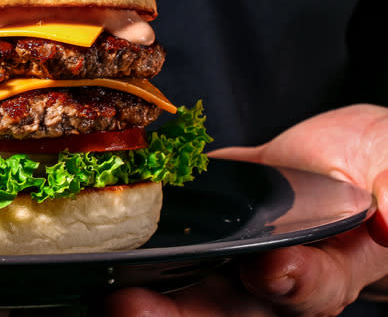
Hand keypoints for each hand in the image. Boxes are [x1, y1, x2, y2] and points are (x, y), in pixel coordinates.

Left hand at [106, 104, 387, 315]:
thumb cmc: (377, 170)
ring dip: (144, 290)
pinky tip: (103, 232)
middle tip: (133, 306)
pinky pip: (167, 233)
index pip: (306, 289)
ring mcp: (227, 250)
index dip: (290, 284)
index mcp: (326, 270)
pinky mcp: (200, 220)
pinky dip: (136, 237)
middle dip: (178, 312)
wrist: (346, 160)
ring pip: (184, 281)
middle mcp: (268, 273)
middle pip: (224, 308)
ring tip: (107, 292)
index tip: (270, 268)